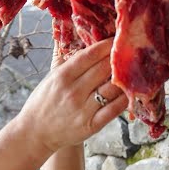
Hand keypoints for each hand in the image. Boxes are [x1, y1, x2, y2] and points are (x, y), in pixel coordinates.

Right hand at [16, 39, 126, 157]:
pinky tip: (130, 92)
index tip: (116, 39)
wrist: (35, 132)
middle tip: (130, 51)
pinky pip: (114, 110)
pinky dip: (125, 100)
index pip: (90, 55)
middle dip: (119, 58)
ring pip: (112, 88)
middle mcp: (73, 91)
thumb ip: (68, 60)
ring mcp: (83, 110)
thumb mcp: (52, 77)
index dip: (106, 45)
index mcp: (62, 76)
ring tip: (133, 70)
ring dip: (125, 78)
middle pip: (104, 69)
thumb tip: (82, 37)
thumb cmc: (45, 100)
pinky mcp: (91, 126)